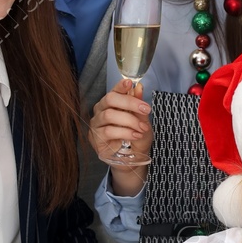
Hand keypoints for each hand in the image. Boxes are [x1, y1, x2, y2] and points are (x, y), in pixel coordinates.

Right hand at [88, 79, 152, 193]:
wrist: (133, 159)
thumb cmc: (136, 138)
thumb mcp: (143, 121)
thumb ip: (139, 107)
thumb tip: (139, 87)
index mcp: (112, 104)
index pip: (113, 91)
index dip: (120, 86)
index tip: (130, 83)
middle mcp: (101, 111)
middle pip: (109, 99)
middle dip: (129, 103)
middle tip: (145, 109)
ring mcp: (96, 124)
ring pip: (109, 115)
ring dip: (129, 120)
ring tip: (142, 128)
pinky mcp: (95, 138)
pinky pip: (108, 131)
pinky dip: (125, 132)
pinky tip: (135, 135)